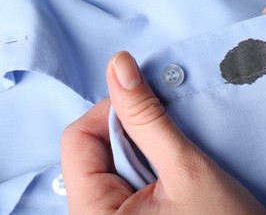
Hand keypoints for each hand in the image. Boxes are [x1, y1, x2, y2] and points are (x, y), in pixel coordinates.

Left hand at [61, 51, 265, 213]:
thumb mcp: (186, 169)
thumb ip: (147, 117)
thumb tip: (118, 65)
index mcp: (92, 214)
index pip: (79, 139)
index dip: (113, 110)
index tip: (147, 103)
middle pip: (92, 149)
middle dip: (132, 132)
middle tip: (168, 136)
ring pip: (111, 160)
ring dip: (143, 147)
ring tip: (175, 162)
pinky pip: (124, 176)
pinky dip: (147, 163)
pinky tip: (171, 172)